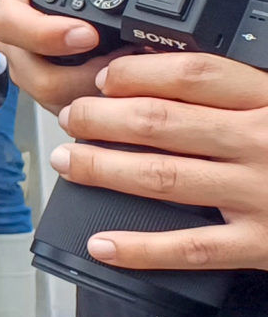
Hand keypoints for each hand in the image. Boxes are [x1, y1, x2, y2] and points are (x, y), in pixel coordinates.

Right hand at [0, 0, 147, 111]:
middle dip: (74, 73)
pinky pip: (69, 111)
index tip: (88, 34)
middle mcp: (18, 42)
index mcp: (17, 2)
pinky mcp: (58, 96)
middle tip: (117, 64)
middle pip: (27, 71)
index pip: (9, 22)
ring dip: (90, 92)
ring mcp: (36, 71)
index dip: (44, 33)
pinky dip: (99, 107)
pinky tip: (129, 94)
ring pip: (49, 98)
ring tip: (132, 79)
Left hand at [51, 54, 267, 270]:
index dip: (137, 73)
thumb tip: (170, 67)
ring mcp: (260, 195)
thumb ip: (245, 88)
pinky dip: (140, 249)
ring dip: (104, 169)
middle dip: (102, 119)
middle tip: (70, 117)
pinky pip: (191, 247)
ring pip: (163, 178)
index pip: (194, 75)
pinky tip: (103, 244)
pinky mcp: (262, 244)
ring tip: (69, 162)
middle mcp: (262, 143)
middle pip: (163, 124)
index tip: (104, 78)